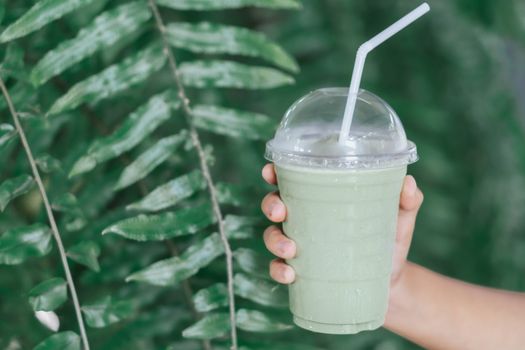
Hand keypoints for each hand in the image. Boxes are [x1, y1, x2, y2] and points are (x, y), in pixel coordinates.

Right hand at [260, 163, 423, 288]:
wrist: (391, 284)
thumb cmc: (389, 241)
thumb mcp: (400, 219)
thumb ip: (408, 201)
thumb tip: (409, 183)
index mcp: (321, 197)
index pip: (292, 179)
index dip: (275, 172)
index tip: (270, 171)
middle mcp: (305, 218)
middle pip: (274, 204)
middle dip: (270, 205)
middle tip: (281, 212)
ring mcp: (301, 244)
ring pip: (272, 235)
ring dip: (274, 240)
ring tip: (291, 250)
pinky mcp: (303, 271)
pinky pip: (279, 268)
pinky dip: (278, 270)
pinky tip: (290, 274)